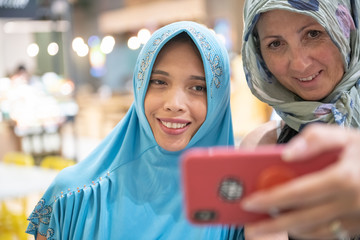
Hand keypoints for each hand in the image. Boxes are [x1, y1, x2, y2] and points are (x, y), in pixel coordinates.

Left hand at [241, 124, 359, 238]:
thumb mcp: (346, 136)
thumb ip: (314, 139)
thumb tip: (285, 156)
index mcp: (344, 179)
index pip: (297, 193)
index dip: (270, 199)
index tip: (249, 202)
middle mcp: (350, 203)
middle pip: (301, 219)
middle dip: (271, 225)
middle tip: (249, 226)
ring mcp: (356, 219)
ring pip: (313, 231)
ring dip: (287, 229)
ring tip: (264, 225)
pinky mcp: (359, 227)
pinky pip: (327, 234)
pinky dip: (307, 232)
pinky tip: (292, 224)